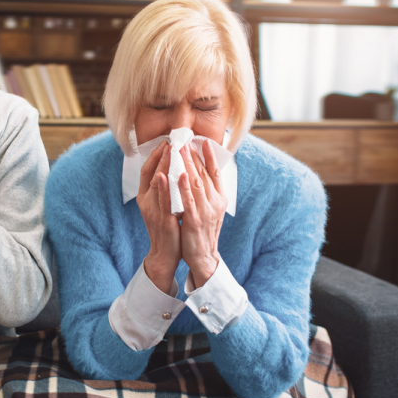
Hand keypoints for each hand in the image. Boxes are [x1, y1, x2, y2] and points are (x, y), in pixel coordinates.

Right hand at [137, 141, 181, 294]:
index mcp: (145, 196)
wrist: (164, 254)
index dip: (155, 155)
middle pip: (150, 173)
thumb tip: (171, 169)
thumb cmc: (167, 228)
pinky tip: (164, 175)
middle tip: (170, 140)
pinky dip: (162, 188)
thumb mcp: (162, 205)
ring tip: (169, 150)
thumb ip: (164, 189)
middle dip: (160, 155)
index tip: (165, 142)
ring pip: (155, 184)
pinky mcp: (161, 220)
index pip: (147, 170)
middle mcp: (146, 201)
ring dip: (162, 165)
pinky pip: (162, 201)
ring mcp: (152, 210)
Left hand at [178, 140, 226, 287]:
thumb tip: (201, 174)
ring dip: (187, 165)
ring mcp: (205, 211)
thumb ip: (207, 193)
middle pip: (204, 174)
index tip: (203, 141)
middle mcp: (215, 202)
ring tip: (180, 149)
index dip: (210, 156)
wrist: (204, 257)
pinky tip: (178, 174)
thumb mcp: (210, 210)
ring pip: (196, 183)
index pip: (216, 172)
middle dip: (193, 155)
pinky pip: (188, 200)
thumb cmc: (203, 232)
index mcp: (220, 199)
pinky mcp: (194, 220)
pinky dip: (183, 186)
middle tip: (184, 139)